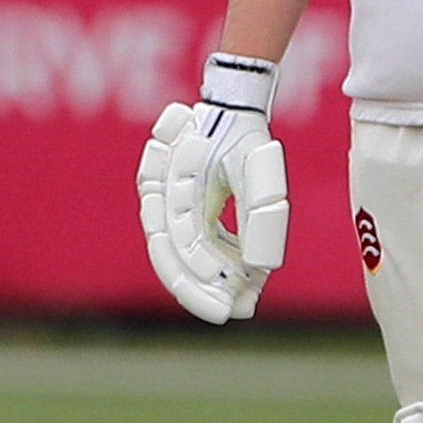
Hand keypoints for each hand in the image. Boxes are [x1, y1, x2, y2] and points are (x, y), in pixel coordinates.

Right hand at [137, 54, 289, 323]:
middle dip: (203, 291)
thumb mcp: (258, 171)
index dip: (208, 282)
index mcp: (174, 193)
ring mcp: (164, 207)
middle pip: (174, 261)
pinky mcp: (177, 210)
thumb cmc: (242, 136)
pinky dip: (208, 262)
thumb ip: (260, 217)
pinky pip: (185, 243)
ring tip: (237, 302)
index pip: (186, 252)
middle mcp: (160, 204)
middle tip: (232, 313)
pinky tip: (236, 277)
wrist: (228, 110)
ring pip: (176, 256)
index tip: (233, 306)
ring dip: (204, 281)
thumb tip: (262, 266)